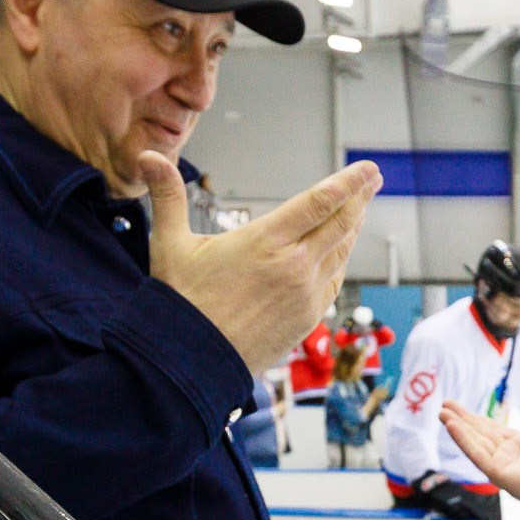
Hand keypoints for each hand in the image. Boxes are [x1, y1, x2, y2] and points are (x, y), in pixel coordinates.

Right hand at [141, 152, 379, 371]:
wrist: (191, 363)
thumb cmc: (180, 303)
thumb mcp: (170, 244)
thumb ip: (167, 196)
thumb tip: (146, 157)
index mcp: (266, 241)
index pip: (321, 202)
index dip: (349, 182)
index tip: (366, 169)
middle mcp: (293, 266)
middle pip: (340, 223)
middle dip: (360, 198)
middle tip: (373, 179)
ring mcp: (304, 294)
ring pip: (340, 252)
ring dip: (353, 227)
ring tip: (359, 208)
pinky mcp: (307, 318)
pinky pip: (333, 281)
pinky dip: (341, 260)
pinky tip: (341, 251)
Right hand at [441, 383, 519, 511]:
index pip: (494, 430)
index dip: (477, 419)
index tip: (462, 410)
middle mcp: (509, 456)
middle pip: (479, 434)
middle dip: (462, 420)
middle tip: (444, 405)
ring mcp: (501, 465)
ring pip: (474, 442)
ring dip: (458, 427)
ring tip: (442, 412)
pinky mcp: (498, 473)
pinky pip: (476, 453)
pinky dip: (463, 440)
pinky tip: (451, 426)